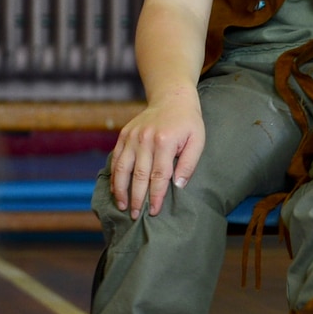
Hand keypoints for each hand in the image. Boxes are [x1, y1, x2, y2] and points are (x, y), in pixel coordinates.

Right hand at [109, 88, 203, 217]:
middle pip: (138, 175)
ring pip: (122, 168)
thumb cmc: (188, 122)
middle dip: (137, 198)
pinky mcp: (124, 135)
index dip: (156, 196)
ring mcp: (132, 137)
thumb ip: (189, 163)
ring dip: (121, 190)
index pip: (158, 176)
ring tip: (122, 206)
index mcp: (164, 141)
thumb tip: (178, 186)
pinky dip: (114, 175)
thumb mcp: (197, 140)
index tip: (154, 211)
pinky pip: (116, 158)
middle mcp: (145, 139)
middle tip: (136, 215)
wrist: (172, 98)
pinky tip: (115, 189)